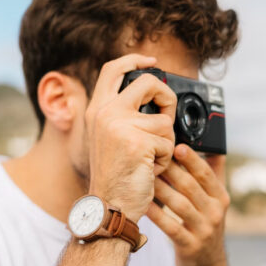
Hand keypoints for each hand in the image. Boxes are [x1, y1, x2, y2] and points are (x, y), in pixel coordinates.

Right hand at [86, 54, 176, 222]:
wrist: (110, 206)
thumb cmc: (115, 175)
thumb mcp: (110, 138)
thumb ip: (123, 114)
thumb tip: (154, 98)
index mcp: (97, 110)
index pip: (113, 69)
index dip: (134, 59)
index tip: (152, 61)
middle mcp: (106, 113)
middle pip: (148, 82)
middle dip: (166, 98)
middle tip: (165, 117)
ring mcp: (120, 125)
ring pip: (164, 121)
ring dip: (164, 143)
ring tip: (148, 159)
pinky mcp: (138, 141)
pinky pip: (168, 142)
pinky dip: (165, 159)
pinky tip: (149, 170)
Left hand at [147, 144, 230, 265]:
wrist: (207, 264)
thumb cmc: (205, 223)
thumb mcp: (215, 200)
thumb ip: (214, 174)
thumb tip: (213, 145)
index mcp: (220, 197)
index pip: (206, 174)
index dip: (191, 159)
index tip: (176, 146)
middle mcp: (215, 212)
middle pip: (190, 186)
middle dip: (170, 170)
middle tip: (151, 157)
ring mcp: (204, 230)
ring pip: (179, 205)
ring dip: (160, 189)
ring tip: (144, 176)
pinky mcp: (190, 245)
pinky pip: (170, 226)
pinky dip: (157, 214)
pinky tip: (144, 203)